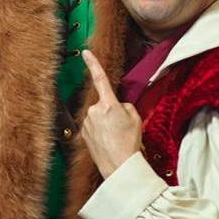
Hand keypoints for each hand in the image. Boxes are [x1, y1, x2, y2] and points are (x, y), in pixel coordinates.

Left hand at [80, 50, 142, 178]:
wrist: (119, 166)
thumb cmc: (130, 142)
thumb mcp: (135, 118)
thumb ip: (125, 106)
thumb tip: (117, 106)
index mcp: (108, 104)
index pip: (100, 79)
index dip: (93, 64)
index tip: (86, 52)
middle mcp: (94, 111)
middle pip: (104, 104)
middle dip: (111, 112)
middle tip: (122, 128)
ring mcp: (86, 123)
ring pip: (98, 117)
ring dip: (106, 123)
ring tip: (116, 137)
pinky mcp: (83, 134)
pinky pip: (93, 127)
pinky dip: (100, 133)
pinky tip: (108, 142)